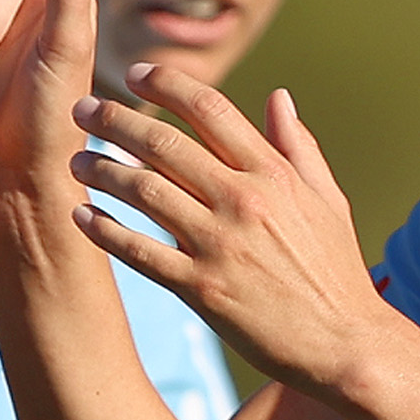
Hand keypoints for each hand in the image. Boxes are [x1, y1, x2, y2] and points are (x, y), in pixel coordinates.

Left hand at [71, 67, 388, 398]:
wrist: (344, 344)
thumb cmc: (336, 272)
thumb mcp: (327, 200)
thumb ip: (298, 146)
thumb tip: (278, 97)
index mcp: (273, 173)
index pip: (210, 109)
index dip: (166, 85)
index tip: (136, 74)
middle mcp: (243, 200)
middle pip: (165, 144)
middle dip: (116, 120)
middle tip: (82, 108)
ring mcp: (219, 245)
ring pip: (144, 192)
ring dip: (102, 171)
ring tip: (74, 161)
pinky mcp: (201, 289)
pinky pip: (139, 253)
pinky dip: (105, 231)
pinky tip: (80, 217)